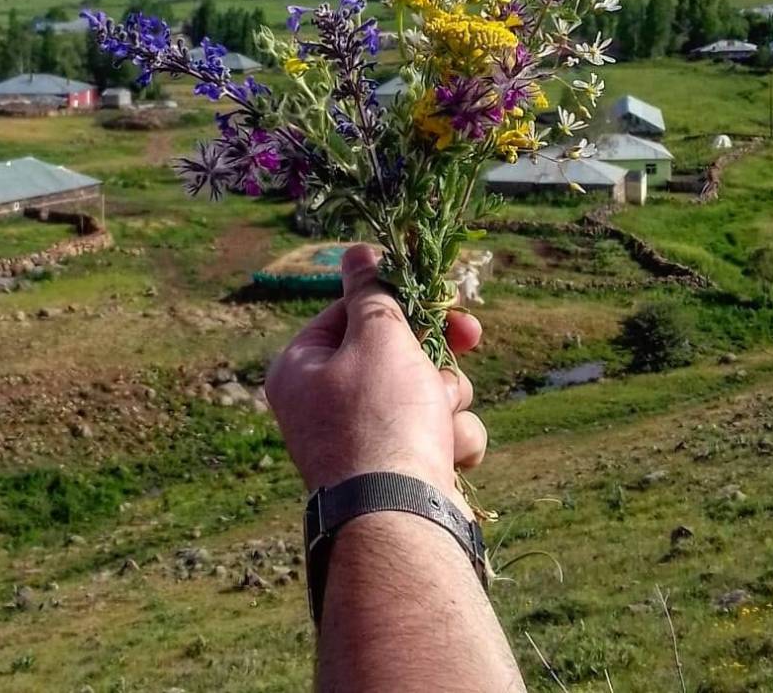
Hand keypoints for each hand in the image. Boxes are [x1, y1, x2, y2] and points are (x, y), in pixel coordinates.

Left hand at [265, 243, 486, 511]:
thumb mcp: (377, 338)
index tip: (439, 293)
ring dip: (448, 397)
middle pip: (393, 352)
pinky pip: (435, 433)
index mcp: (301, 367)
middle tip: (470, 335)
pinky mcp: (398, 471)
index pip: (352, 312)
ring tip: (442, 417)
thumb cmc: (381, 418)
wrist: (400, 521)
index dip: (400, 301)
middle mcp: (324, 403)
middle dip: (434, 354)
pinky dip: (451, 438)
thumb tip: (357, 251)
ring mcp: (362, 440)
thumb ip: (373, 291)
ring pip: (425, 391)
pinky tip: (450, 456)